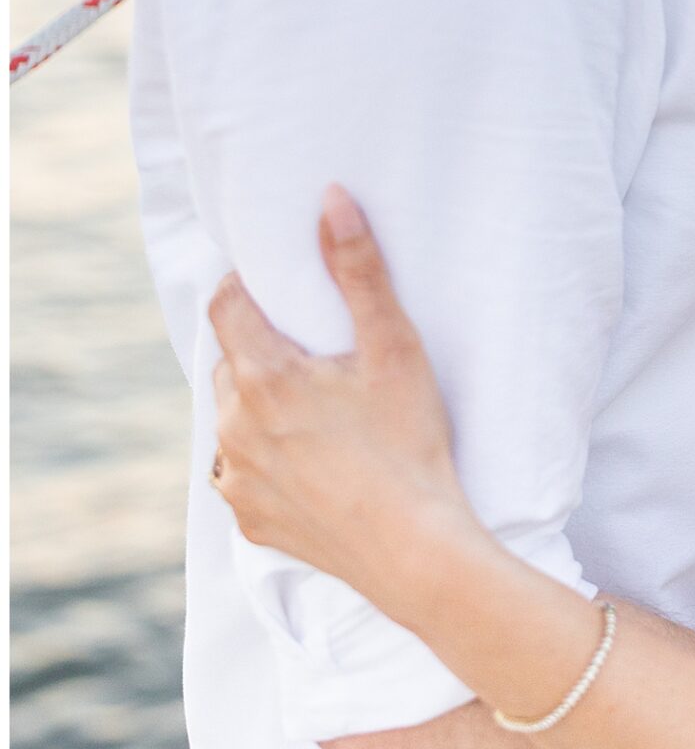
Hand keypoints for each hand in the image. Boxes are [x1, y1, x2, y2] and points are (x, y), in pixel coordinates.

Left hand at [208, 185, 472, 615]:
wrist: (415, 551)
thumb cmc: (409, 442)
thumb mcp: (393, 347)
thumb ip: (358, 269)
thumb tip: (331, 198)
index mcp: (262, 377)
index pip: (226, 305)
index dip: (247, 286)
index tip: (279, 284)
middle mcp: (232, 428)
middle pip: (231, 362)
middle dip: (262, 347)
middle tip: (317, 351)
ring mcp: (237, 480)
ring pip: (233, 419)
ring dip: (260, 404)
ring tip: (318, 409)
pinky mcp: (250, 520)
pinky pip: (242, 472)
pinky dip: (266, 457)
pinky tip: (313, 460)